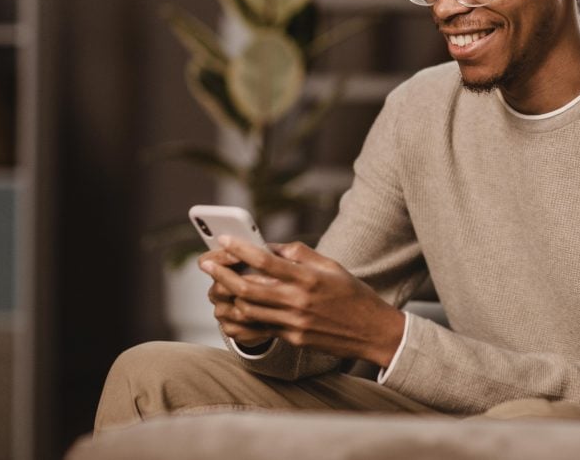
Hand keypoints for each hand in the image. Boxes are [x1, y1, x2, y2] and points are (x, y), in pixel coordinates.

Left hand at [200, 237, 405, 366]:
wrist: (372, 331)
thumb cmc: (353, 294)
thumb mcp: (331, 266)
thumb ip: (299, 254)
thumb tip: (270, 246)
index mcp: (310, 277)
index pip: (266, 261)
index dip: (240, 249)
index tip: (223, 240)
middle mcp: (299, 301)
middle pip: (248, 288)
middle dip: (222, 274)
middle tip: (206, 264)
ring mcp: (295, 323)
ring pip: (247, 310)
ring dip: (226, 296)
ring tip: (215, 285)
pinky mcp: (293, 339)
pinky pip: (259, 328)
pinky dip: (242, 317)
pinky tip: (232, 307)